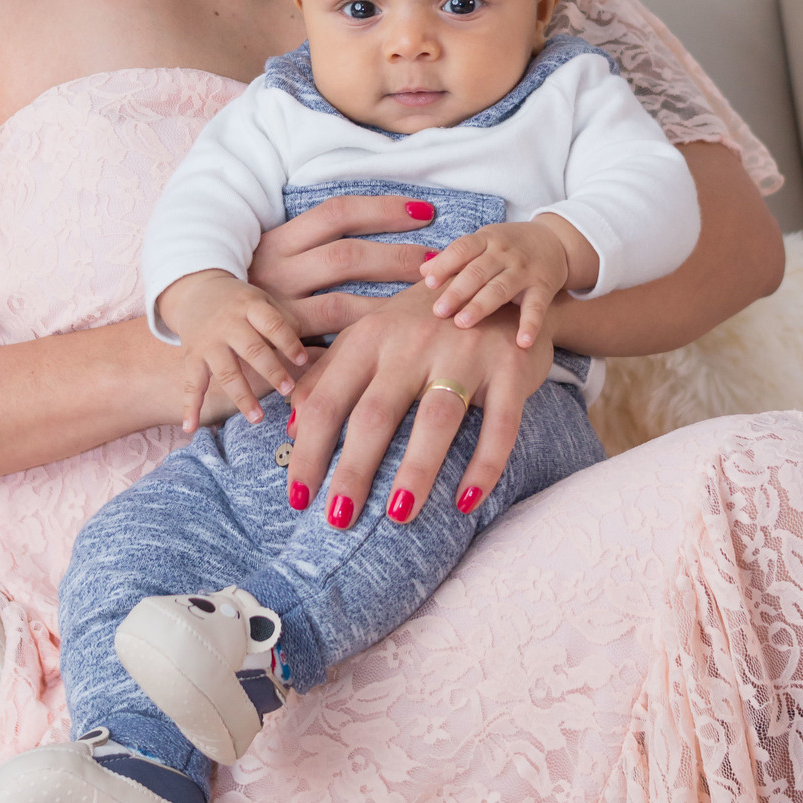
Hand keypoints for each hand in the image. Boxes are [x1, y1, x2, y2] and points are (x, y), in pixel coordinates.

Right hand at [158, 271, 308, 431]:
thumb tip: (302, 354)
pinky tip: (190, 427)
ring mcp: (208, 342)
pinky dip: (190, 407)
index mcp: (249, 306)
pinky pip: (191, 385)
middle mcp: (227, 324)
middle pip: (251, 349)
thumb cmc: (240, 303)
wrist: (195, 292)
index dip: (288, 342)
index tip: (302, 361)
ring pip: (226, 372)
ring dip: (242, 397)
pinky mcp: (191, 357)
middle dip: (271, 371)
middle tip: (288, 390)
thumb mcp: (262, 300)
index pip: (272, 324)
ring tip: (258, 418)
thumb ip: (283, 321)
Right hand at [249, 193, 437, 334]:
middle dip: (397, 256)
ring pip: (340, 305)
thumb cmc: (250, 285)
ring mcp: (274, 312)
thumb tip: (378, 229)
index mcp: (277, 239)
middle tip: (437, 261)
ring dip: (387, 305)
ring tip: (424, 303)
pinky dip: (356, 346)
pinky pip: (325, 348)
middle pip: (345, 256)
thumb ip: (315, 246)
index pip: (336, 213)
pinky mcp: (276, 349)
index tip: (423, 211)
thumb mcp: (274, 255)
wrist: (197, 325)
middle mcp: (275, 271)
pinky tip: (390, 345)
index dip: (382, 209)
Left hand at [285, 282, 554, 526]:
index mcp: (370, 336)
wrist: (498, 282)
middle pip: (375, 414)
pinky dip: (485, 465)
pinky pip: (499, 425)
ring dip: (416, 471)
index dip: (310, 451)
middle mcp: (412, 342)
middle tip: (338, 520)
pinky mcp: (509, 366)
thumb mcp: (371, 334)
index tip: (298, 498)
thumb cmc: (423, 320)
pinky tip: (468, 503)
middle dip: (353, 471)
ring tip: (398, 518)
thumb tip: (293, 428)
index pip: (328, 400)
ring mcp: (464, 353)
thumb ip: (329, 374)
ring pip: (435, 420)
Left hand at [420, 218, 584, 346]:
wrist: (556, 242)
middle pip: (478, 272)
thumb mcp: (482, 243)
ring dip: (481, 306)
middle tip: (438, 311)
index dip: (444, 265)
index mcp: (486, 240)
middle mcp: (505, 253)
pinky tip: (522, 343)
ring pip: (500, 288)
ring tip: (462, 323)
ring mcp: (525, 270)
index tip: (428, 283)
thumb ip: (455, 257)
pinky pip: (536, 308)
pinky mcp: (543, 287)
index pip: (462, 249)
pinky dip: (530, 325)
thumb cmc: (507, 248)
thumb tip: (422, 271)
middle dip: (457, 291)